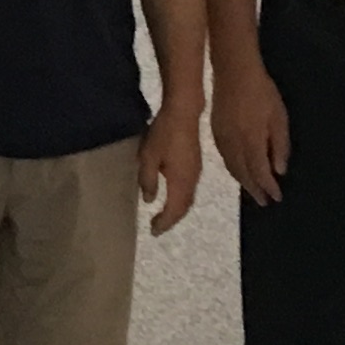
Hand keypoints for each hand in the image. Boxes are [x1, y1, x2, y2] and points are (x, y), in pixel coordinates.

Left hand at [139, 97, 202, 236]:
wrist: (184, 112)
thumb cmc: (163, 134)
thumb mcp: (148, 157)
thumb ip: (148, 180)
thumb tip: (150, 200)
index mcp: (181, 181)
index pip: (175, 210)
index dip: (165, 223)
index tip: (154, 231)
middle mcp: (192, 180)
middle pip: (185, 207)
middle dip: (172, 219)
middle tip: (157, 227)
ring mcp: (197, 171)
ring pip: (189, 198)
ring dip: (177, 209)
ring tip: (164, 215)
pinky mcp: (196, 163)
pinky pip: (190, 189)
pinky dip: (181, 198)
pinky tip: (172, 195)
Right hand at [211, 66, 288, 204]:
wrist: (233, 72)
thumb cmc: (262, 92)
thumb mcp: (279, 117)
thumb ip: (279, 145)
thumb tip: (279, 170)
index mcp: (251, 140)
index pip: (259, 172)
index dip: (268, 187)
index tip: (276, 198)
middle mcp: (234, 144)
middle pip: (243, 174)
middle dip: (254, 189)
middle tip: (264, 202)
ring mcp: (222, 138)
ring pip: (232, 167)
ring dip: (243, 181)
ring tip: (253, 191)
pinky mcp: (215, 132)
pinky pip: (224, 158)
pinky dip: (233, 169)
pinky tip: (238, 171)